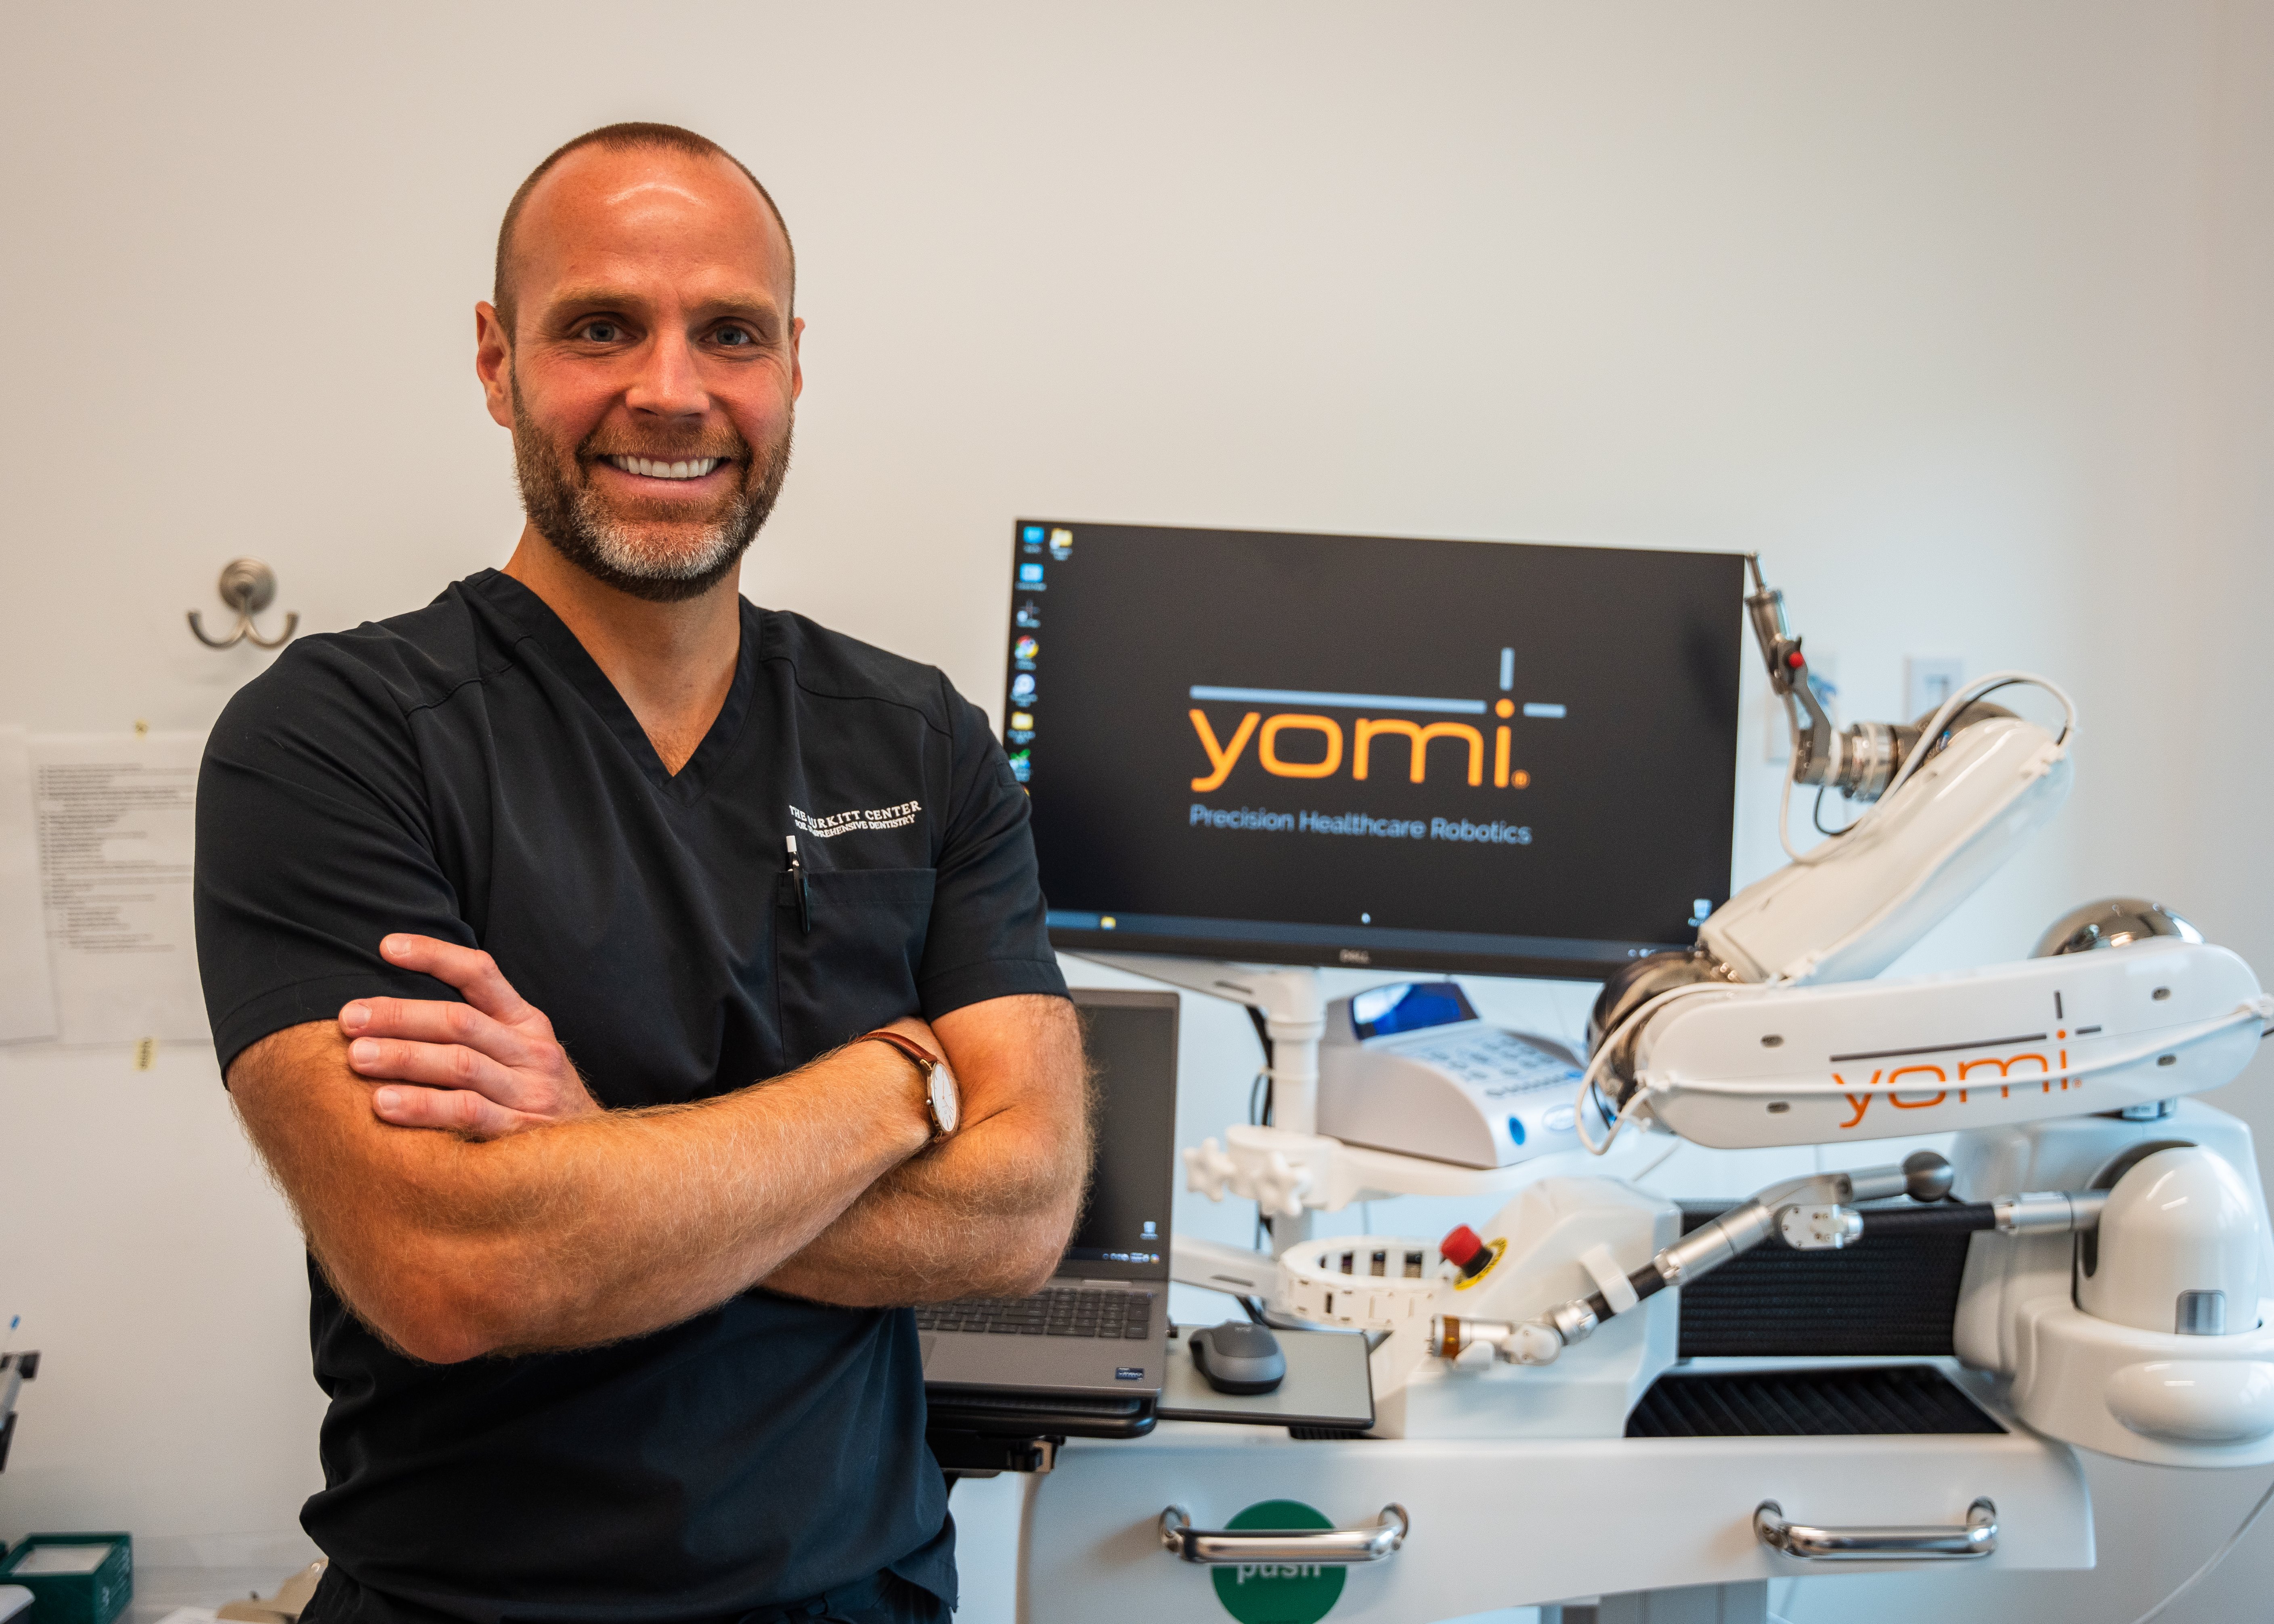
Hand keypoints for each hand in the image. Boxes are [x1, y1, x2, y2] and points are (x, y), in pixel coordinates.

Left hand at [339, 934, 600, 1139]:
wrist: (593, 1159)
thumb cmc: (535, 1100)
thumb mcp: (519, 1054)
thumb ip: (476, 1030)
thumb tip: (394, 1009)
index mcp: (527, 1023)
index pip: (481, 974)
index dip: (434, 955)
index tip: (385, 947)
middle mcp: (532, 1051)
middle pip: (460, 1021)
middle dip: (400, 1017)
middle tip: (349, 1019)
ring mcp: (530, 1092)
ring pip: (461, 1065)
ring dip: (405, 1058)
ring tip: (357, 1057)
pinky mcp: (521, 1133)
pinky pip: (467, 1113)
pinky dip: (423, 1107)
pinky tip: (384, 1104)